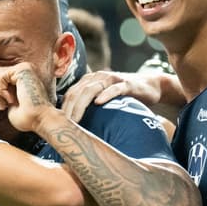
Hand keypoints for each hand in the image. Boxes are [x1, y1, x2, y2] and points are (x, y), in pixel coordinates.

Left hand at [0, 62, 55, 134]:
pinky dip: (0, 91)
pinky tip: (11, 100)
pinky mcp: (22, 70)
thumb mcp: (8, 103)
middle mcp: (23, 69)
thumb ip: (0, 92)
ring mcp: (24, 68)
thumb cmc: (27, 117)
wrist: (39, 120)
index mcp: (20, 76)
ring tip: (3, 105)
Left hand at [61, 70, 183, 122]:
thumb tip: (71, 128)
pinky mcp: (127, 83)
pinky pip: (114, 88)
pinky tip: (99, 103)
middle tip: (62, 128)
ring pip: (90, 89)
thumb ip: (88, 107)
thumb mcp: (103, 100)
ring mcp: (112, 79)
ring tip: (75, 120)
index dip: (61, 110)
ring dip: (81, 105)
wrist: (151, 87)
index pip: (70, 94)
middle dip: (68, 110)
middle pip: (76, 92)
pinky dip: (106, 95)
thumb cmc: (123, 98)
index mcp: (88, 81)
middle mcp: (97, 77)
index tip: (55, 126)